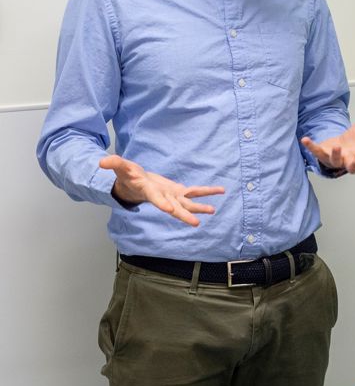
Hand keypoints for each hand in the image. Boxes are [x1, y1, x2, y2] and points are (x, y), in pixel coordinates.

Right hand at [99, 155, 224, 226]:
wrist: (135, 185)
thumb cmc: (128, 177)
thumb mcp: (121, 168)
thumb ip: (114, 164)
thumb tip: (101, 162)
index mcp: (150, 192)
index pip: (156, 199)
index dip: (163, 204)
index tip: (170, 210)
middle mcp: (163, 197)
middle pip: (174, 207)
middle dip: (184, 215)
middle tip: (195, 224)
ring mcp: (172, 196)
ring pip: (188, 202)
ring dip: (200, 206)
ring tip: (212, 210)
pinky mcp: (178, 191)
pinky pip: (195, 192)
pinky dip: (207, 191)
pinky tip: (220, 191)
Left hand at [301, 97, 354, 174]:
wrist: (336, 151)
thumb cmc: (352, 142)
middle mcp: (348, 159)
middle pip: (353, 166)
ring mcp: (335, 159)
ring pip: (335, 160)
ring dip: (336, 154)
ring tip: (336, 147)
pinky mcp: (322, 155)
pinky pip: (316, 152)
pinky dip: (311, 146)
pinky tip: (305, 140)